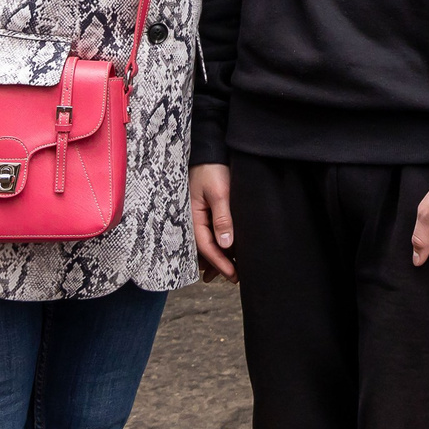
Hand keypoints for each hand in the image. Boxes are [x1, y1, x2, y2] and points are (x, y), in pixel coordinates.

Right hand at [190, 164, 235, 279]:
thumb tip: (226, 244)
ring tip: (230, 272)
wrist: (208, 149)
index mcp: (193, 217)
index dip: (220, 263)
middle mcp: (194, 219)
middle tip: (235, 278)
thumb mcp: (219, 193)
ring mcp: (198, 215)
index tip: (233, 275)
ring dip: (218, 257)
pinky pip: (210, 232)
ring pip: (208, 242)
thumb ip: (222, 218)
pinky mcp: (205, 210)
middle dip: (219, 265)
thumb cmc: (212, 168)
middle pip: (205, 249)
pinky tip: (226, 251)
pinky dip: (219, 243)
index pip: (207, 247)